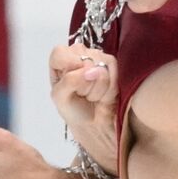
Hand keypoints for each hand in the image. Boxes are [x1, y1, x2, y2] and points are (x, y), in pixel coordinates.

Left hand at [48, 45, 118, 167]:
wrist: (96, 125)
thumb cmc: (74, 110)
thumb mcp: (61, 98)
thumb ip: (69, 81)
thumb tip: (91, 71)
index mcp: (61, 60)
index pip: (60, 53)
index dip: (67, 66)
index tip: (73, 81)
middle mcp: (81, 55)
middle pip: (83, 61)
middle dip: (83, 84)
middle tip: (83, 95)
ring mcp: (100, 59)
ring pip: (100, 68)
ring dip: (97, 89)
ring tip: (94, 97)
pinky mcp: (117, 68)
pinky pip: (115, 74)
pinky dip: (109, 90)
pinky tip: (104, 96)